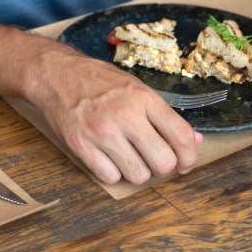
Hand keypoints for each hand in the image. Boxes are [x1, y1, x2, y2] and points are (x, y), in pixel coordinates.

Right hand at [37, 49, 201, 184]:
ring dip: (136, 170)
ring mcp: (101, 132)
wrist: (56, 74)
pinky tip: (107, 156)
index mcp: (143, 98)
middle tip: (150, 157)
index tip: (183, 163)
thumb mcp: (137, 89)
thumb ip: (164, 116)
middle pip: (163, 162)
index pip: (181, 137)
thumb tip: (195, 140)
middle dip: (161, 166)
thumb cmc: (99, 81)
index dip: (189, 157)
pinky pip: (110, 177)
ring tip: (126, 155)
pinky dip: (111, 172)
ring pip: (138, 175)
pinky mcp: (81, 145)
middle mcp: (124, 115)